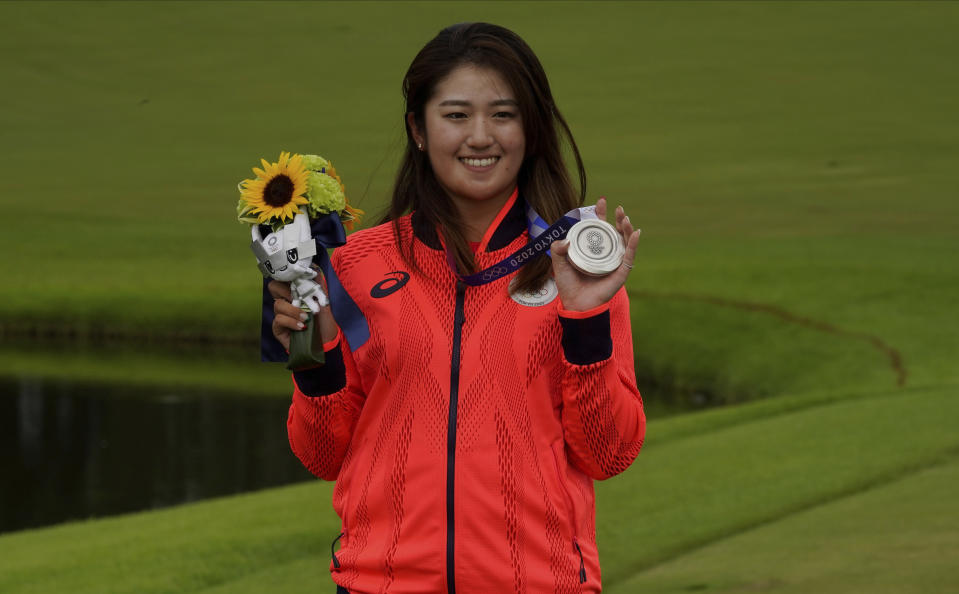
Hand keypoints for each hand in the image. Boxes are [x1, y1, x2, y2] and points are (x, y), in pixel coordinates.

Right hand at [269, 270, 339, 351]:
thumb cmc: (325, 320)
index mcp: (294, 292)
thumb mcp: (324, 299)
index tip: (298, 279)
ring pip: (278, 305)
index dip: (287, 276)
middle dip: (286, 290)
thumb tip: (314, 267)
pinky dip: (291, 322)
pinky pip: (279, 320)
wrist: (327, 341)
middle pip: (273, 287)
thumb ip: (318, 283)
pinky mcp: (278, 328)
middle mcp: (285, 301)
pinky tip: (302, 326)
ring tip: (306, 317)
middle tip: (298, 297)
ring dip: (293, 310)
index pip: (283, 278)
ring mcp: (280, 315)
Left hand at [549, 197, 640, 311]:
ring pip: (625, 241)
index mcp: (592, 249)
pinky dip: (633, 244)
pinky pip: (629, 256)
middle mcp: (605, 253)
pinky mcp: (621, 272)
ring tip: (625, 218)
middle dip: (618, 218)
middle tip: (618, 208)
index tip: (601, 201)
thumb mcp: (559, 264)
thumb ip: (558, 249)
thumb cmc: (569, 285)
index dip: (601, 214)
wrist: (576, 304)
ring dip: (626, 228)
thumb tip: (565, 239)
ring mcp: (614, 262)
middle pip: (615, 232)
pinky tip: (635, 234)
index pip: (598, 228)